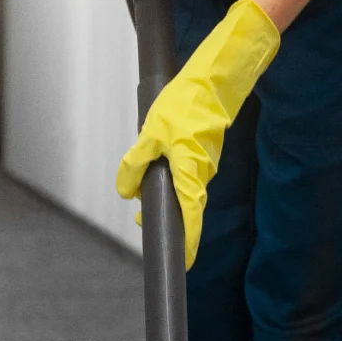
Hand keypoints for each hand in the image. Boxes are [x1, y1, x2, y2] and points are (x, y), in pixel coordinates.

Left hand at [116, 0, 280, 267]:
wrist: (214, 78)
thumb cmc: (186, 103)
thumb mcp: (151, 133)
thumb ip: (136, 163)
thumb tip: (126, 190)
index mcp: (190, 174)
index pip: (190, 218)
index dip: (186, 243)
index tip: (183, 262)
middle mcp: (202, 173)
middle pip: (185, 207)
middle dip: (166, 220)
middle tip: (142, 224)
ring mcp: (205, 163)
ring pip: (184, 188)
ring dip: (166, 196)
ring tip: (140, 201)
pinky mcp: (203, 151)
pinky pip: (187, 173)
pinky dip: (172, 177)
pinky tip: (157, 167)